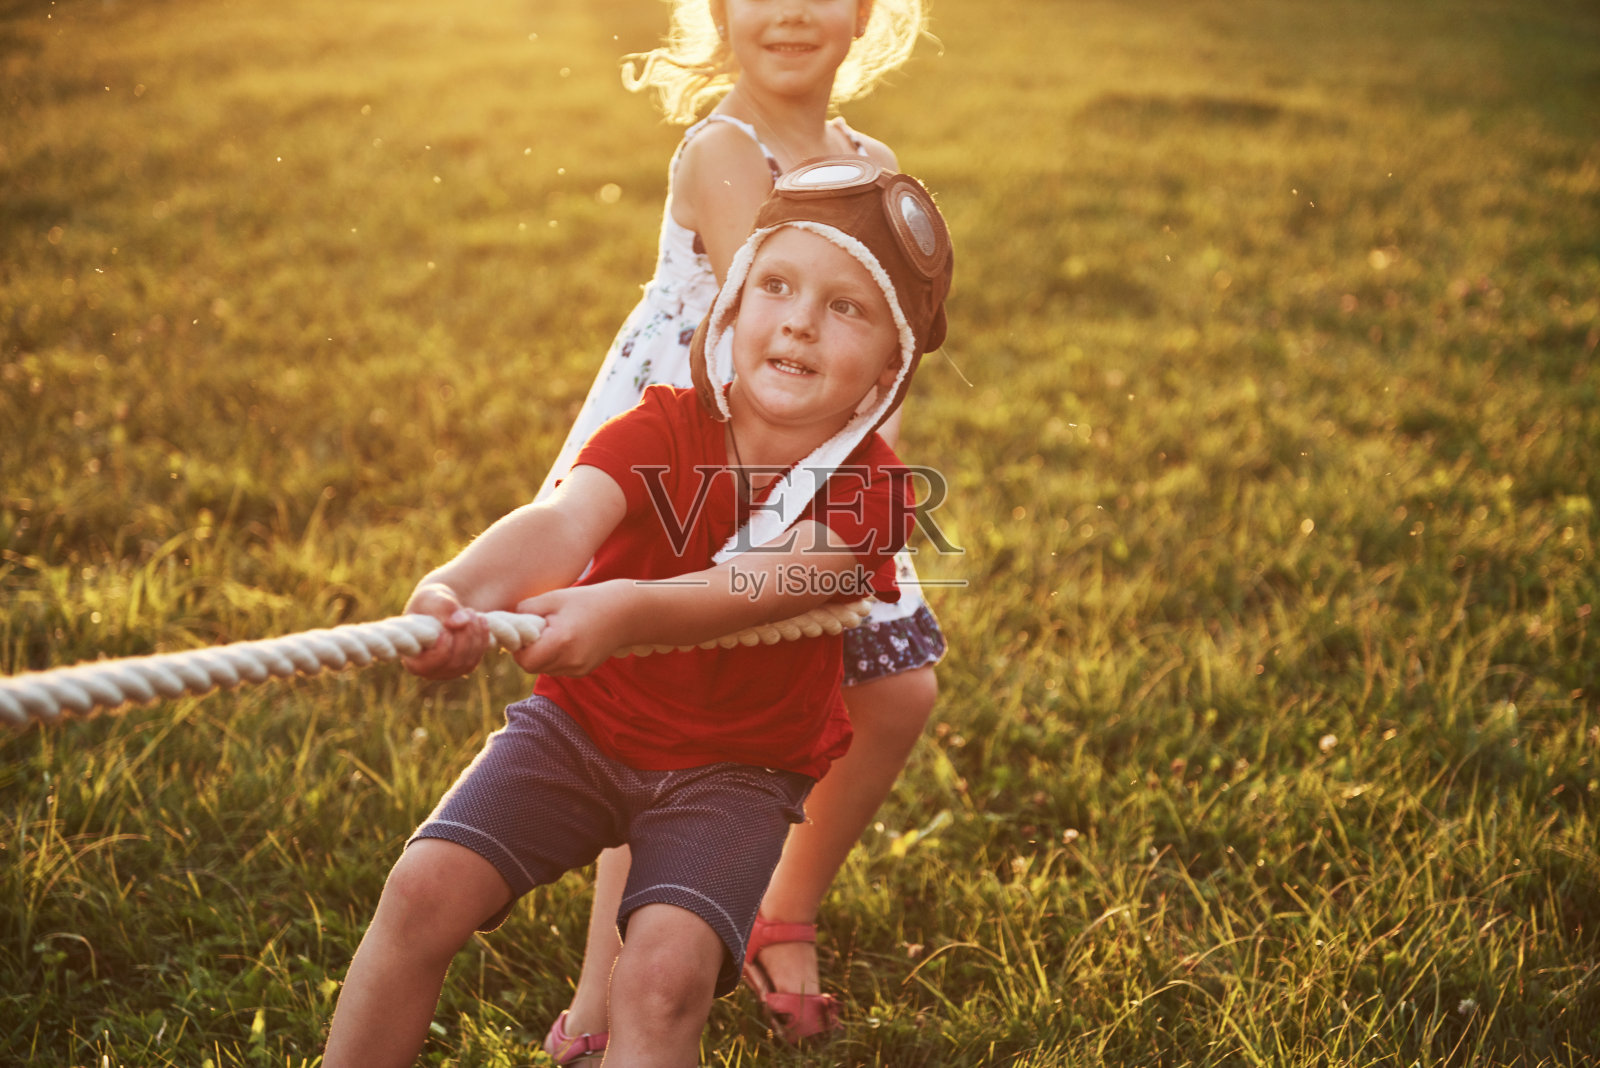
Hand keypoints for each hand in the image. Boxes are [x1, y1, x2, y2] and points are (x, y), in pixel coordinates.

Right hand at [401, 584, 491, 679]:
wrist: (441, 606)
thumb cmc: (430, 602)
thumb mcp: (431, 597)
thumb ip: (442, 606)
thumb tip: (461, 622)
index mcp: (410, 656)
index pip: (427, 665)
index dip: (442, 648)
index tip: (449, 626)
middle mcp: (427, 670)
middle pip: (452, 664)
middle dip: (464, 636)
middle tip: (467, 611)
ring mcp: (446, 671)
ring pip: (467, 663)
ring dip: (475, 635)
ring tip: (471, 612)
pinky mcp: (463, 667)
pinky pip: (476, 659)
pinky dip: (482, 638)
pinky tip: (481, 619)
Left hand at [510, 583, 631, 676]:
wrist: (625, 612)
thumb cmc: (588, 601)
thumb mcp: (554, 598)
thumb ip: (526, 609)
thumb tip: (508, 621)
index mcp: (561, 642)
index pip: (524, 660)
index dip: (519, 646)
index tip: (526, 630)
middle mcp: (570, 661)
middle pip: (532, 667)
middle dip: (529, 651)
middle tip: (540, 630)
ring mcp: (578, 669)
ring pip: (544, 669)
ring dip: (542, 654)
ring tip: (557, 632)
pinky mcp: (583, 671)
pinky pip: (558, 668)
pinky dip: (556, 657)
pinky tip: (569, 639)